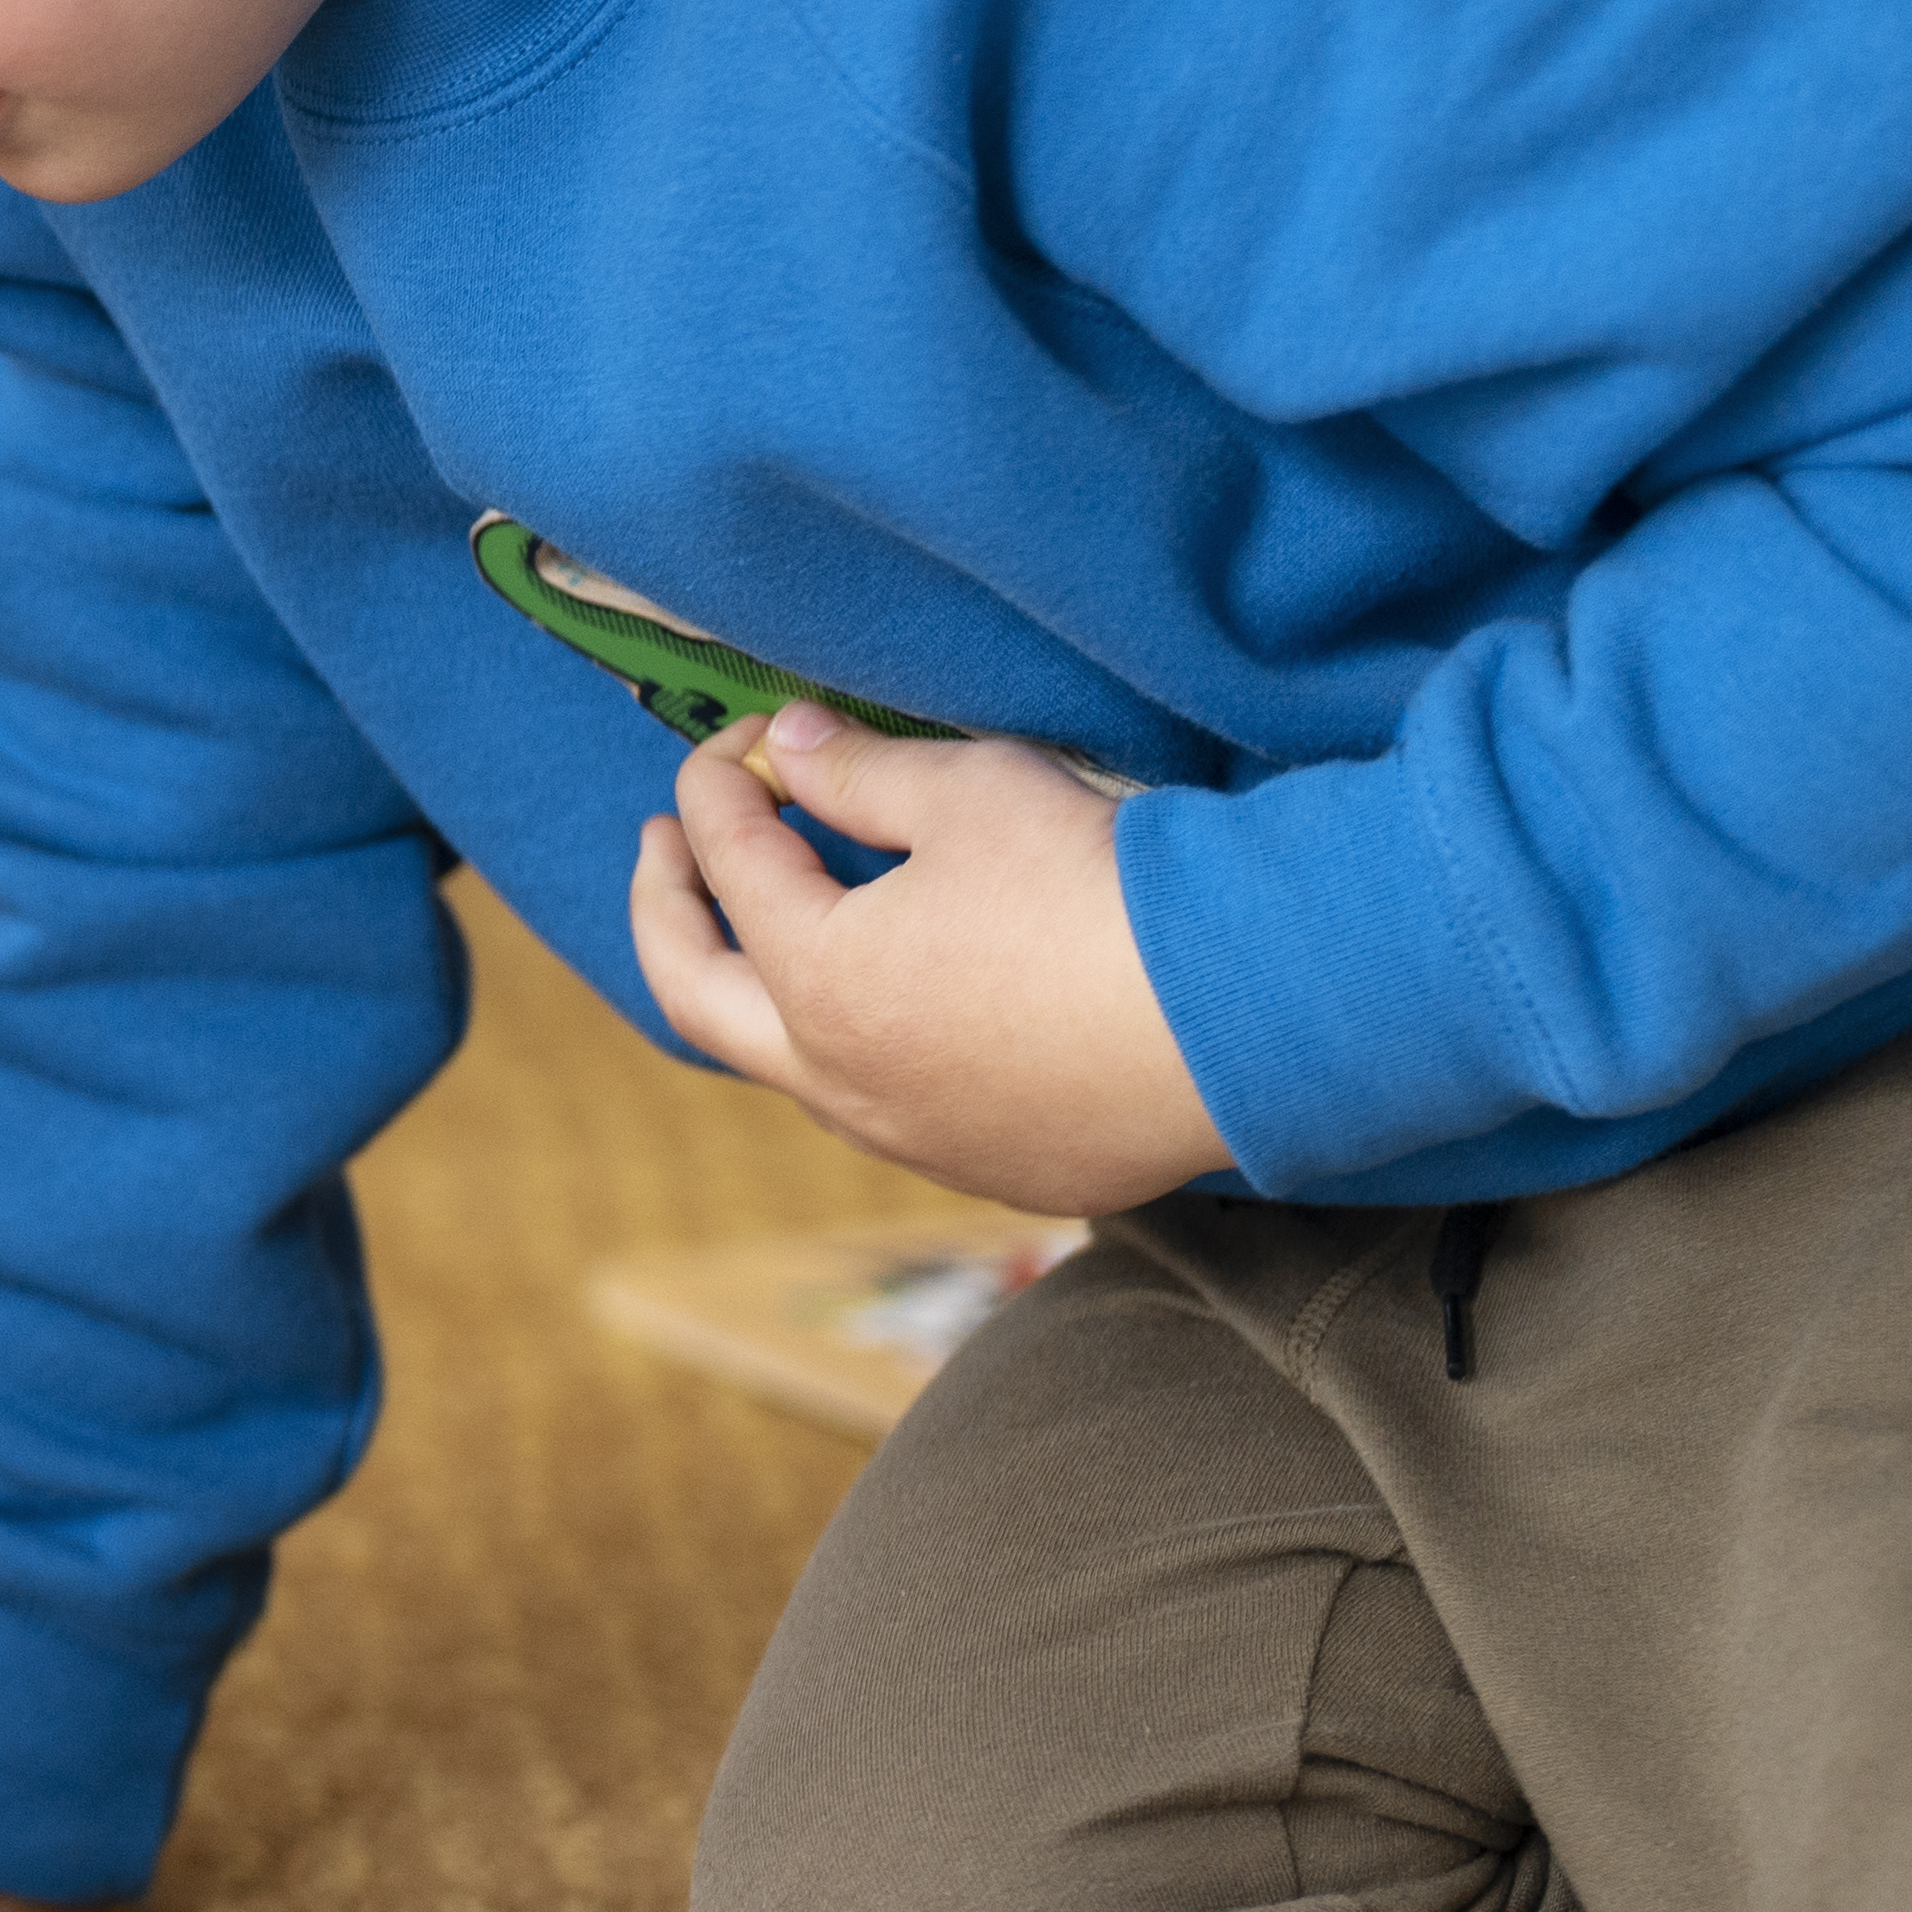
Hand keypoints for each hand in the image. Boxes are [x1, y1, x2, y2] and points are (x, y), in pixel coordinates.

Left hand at [626, 709, 1230, 1216]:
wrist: (1247, 1020)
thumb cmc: (1100, 891)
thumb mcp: (972, 794)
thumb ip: (859, 772)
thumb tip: (787, 746)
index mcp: (816, 979)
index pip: (732, 863)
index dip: (720, 789)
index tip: (737, 742)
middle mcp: (841, 1081)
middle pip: (697, 998)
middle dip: (664, 911)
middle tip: (664, 845)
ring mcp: (915, 1139)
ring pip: (789, 1070)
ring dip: (757, 994)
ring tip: (758, 929)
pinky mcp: (995, 1169)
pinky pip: (888, 1113)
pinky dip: (855, 1053)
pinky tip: (888, 1015)